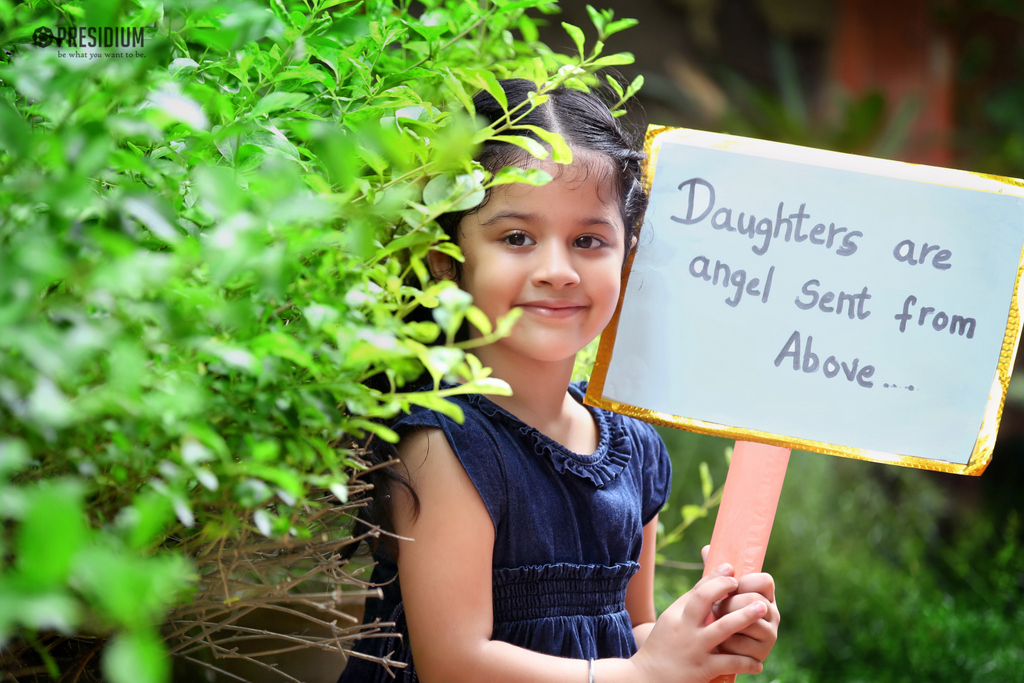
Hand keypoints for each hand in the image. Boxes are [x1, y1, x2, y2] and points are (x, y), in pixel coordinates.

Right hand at [630, 563, 768, 682]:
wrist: (646, 679)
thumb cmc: (661, 648)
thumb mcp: (669, 623)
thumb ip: (687, 607)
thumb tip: (707, 587)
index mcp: (676, 615)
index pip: (696, 590)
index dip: (715, 578)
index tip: (729, 568)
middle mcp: (684, 628)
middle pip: (704, 600)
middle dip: (725, 587)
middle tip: (743, 582)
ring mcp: (694, 648)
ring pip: (723, 628)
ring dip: (745, 616)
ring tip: (763, 608)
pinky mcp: (703, 669)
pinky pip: (730, 662)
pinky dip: (746, 662)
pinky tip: (758, 663)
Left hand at [700, 546, 779, 663]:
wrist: (712, 652)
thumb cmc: (716, 617)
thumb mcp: (717, 596)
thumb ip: (715, 574)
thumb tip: (707, 548)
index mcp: (764, 595)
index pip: (765, 580)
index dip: (745, 581)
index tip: (729, 587)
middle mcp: (773, 614)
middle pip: (754, 600)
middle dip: (729, 604)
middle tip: (714, 609)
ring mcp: (770, 636)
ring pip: (749, 622)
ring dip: (726, 623)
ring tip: (714, 626)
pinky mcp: (762, 655)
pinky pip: (742, 646)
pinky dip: (726, 645)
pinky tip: (719, 644)